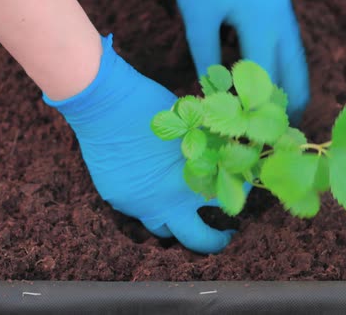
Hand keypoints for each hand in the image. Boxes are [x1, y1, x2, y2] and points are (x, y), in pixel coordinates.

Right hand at [43, 35, 249, 253]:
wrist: (105, 105)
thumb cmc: (151, 106)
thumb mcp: (191, 125)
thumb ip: (207, 149)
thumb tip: (227, 153)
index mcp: (193, 182)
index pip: (227, 198)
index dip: (238, 191)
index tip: (240, 186)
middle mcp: (167, 202)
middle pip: (196, 239)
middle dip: (213, 241)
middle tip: (224, 235)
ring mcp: (139, 205)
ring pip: (162, 229)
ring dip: (175, 223)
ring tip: (181, 210)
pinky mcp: (117, 199)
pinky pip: (136, 209)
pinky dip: (147, 200)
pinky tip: (147, 181)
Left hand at [175, 0, 309, 124]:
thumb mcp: (199, 15)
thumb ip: (205, 54)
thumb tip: (209, 91)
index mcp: (264, 29)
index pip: (265, 83)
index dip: (257, 112)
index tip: (250, 139)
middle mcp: (283, 27)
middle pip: (296, 78)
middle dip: (288, 109)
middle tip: (274, 136)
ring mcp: (286, 18)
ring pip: (297, 65)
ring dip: (289, 93)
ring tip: (274, 118)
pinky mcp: (281, 12)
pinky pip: (290, 52)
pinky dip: (285, 74)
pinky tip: (271, 85)